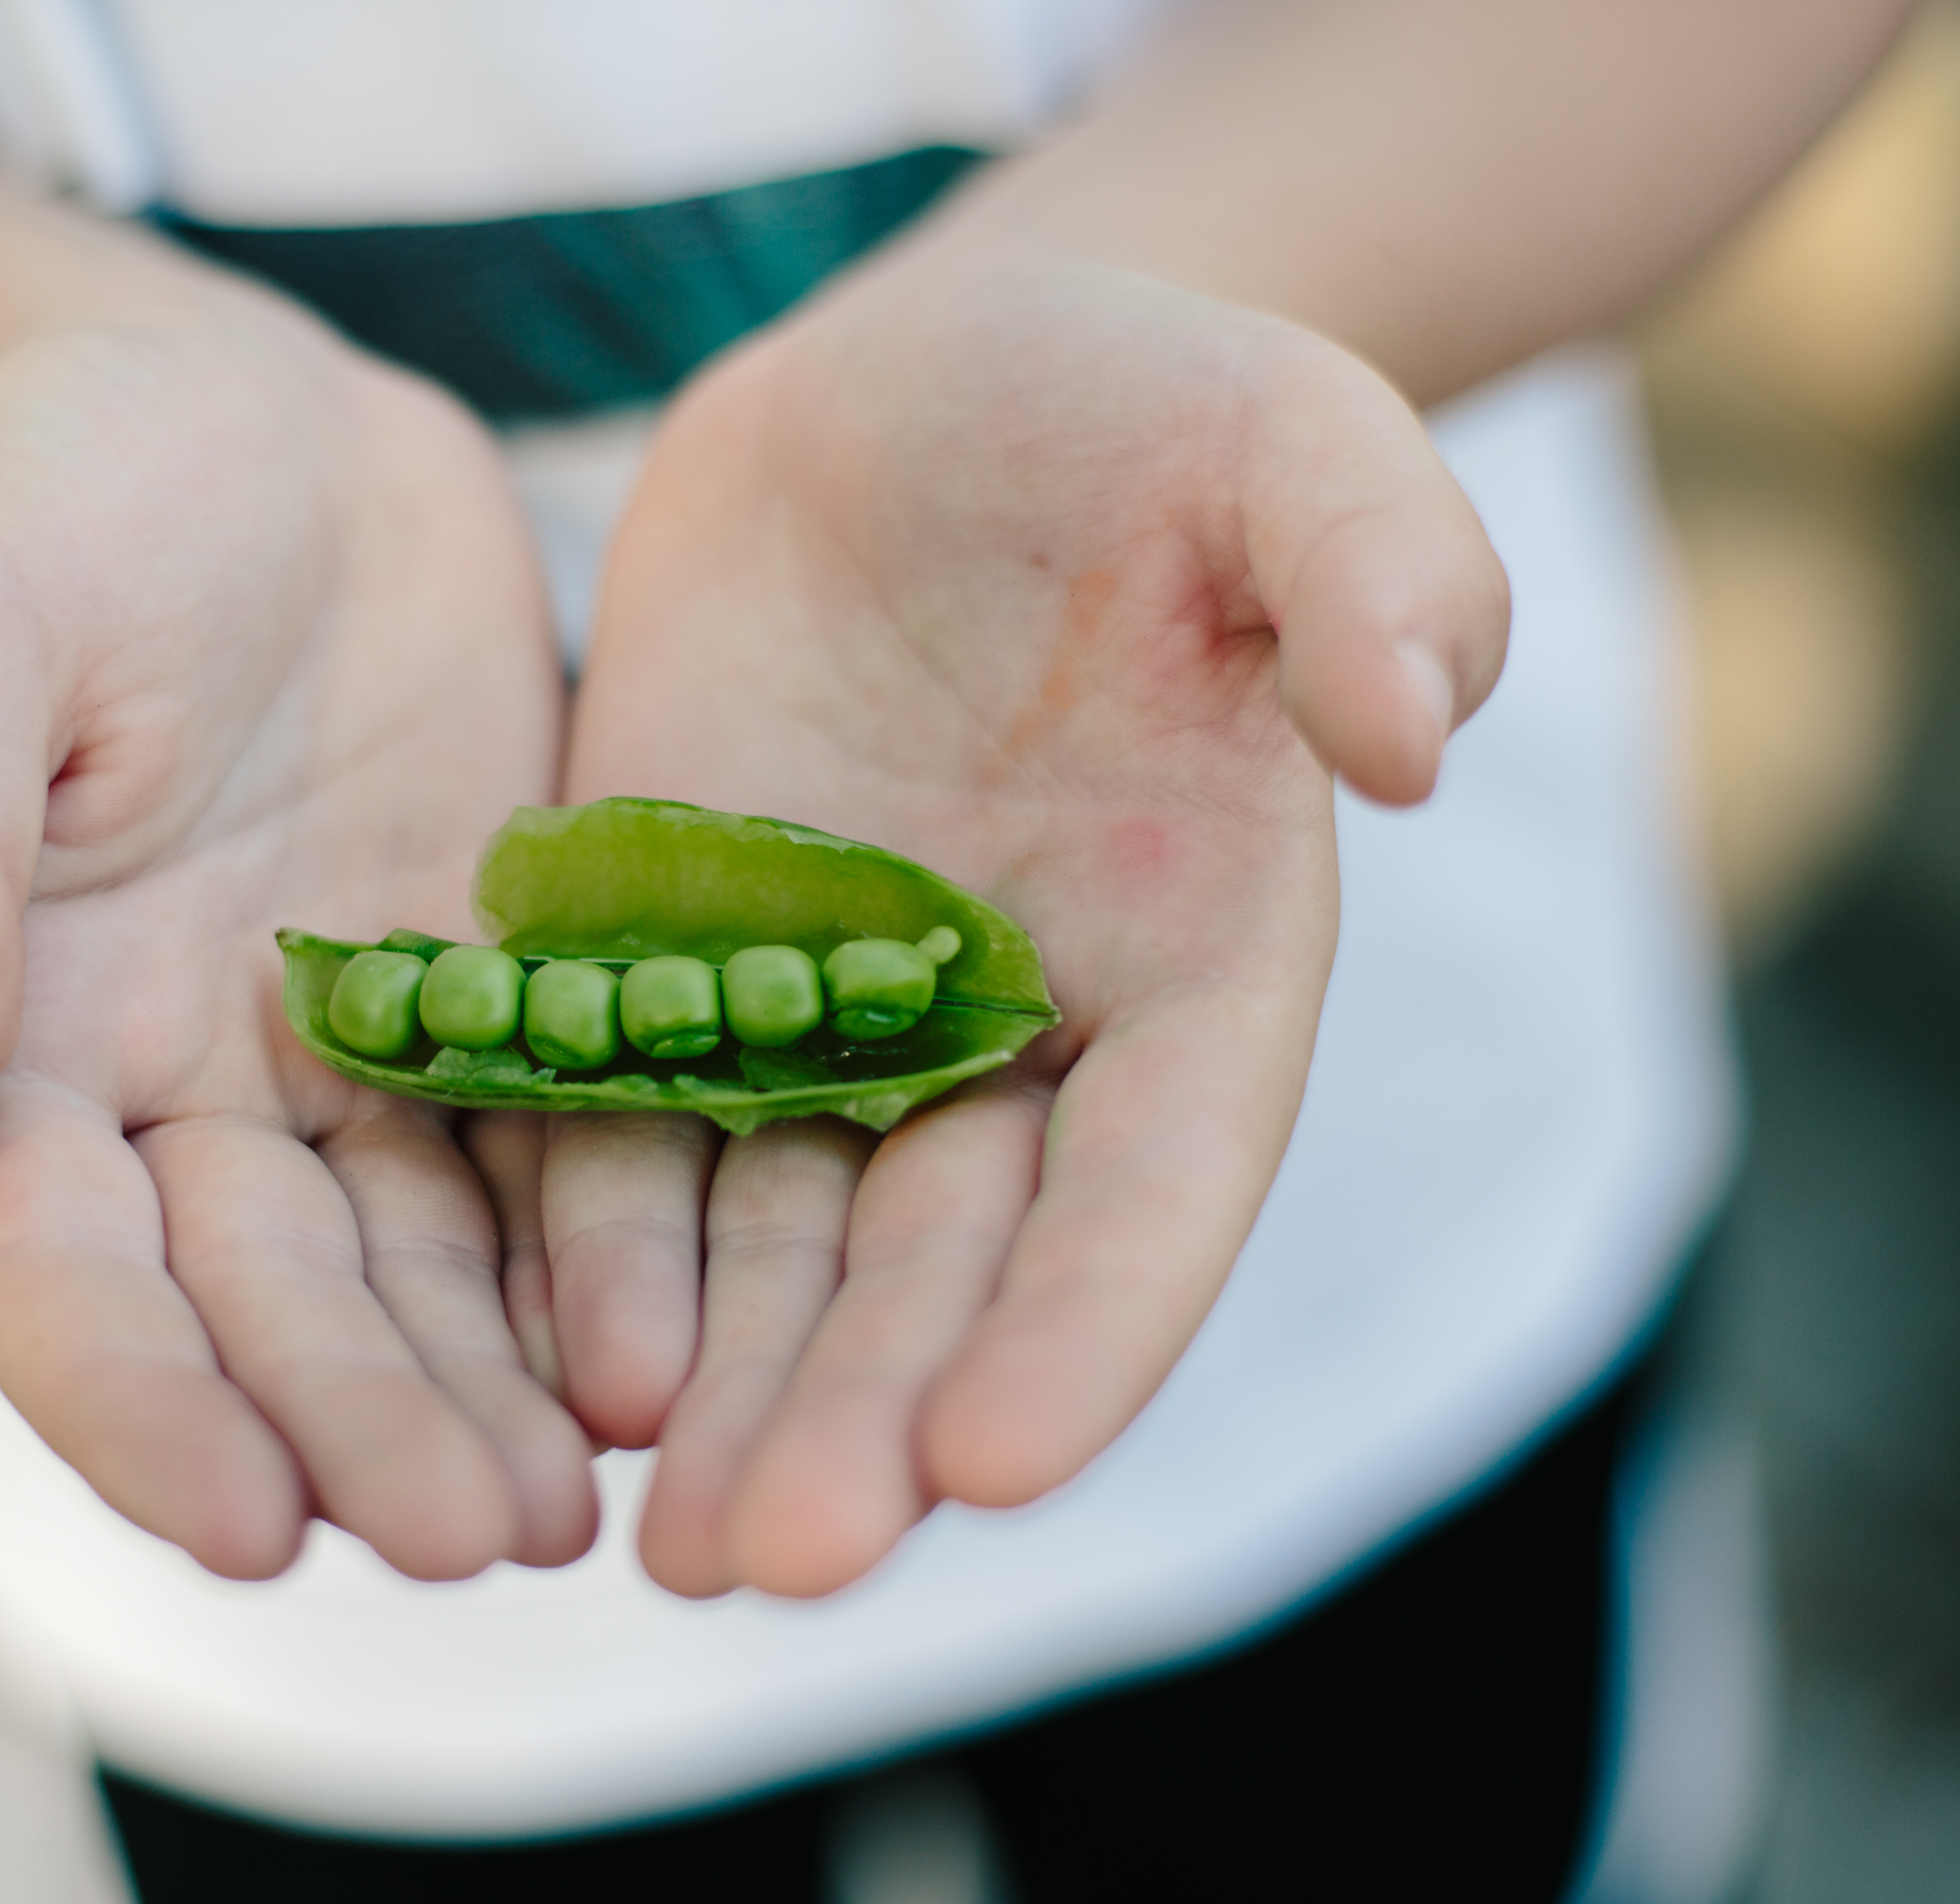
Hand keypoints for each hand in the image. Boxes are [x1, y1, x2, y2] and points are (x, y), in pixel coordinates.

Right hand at [0, 305, 597, 1581]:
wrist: (238, 418)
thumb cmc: (53, 494)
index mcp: (12, 1034)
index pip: (52, 1267)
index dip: (138, 1403)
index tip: (247, 1528)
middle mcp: (176, 1087)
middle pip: (261, 1299)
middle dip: (360, 1425)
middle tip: (480, 1542)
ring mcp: (343, 1052)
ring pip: (413, 1263)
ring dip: (484, 1392)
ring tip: (580, 1504)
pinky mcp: (491, 990)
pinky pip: (544, 1144)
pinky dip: (594, 1251)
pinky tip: (671, 1343)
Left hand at [553, 254, 1507, 1596]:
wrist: (921, 391)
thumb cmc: (1138, 403)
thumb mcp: (1284, 433)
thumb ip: (1376, 561)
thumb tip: (1422, 738)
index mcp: (1199, 956)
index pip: (1162, 1175)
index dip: (1091, 1320)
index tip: (998, 1464)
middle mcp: (1014, 1028)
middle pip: (947, 1259)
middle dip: (867, 1408)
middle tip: (775, 1557)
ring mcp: (828, 1009)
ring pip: (776, 1235)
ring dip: (722, 1382)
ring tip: (651, 1538)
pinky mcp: (667, 958)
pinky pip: (619, 1119)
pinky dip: (588, 1235)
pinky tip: (537, 1351)